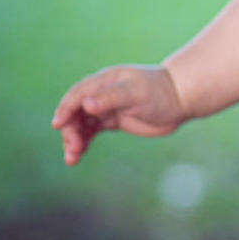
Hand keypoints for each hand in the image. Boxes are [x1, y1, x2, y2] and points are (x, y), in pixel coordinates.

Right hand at [52, 64, 186, 164]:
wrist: (180, 99)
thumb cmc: (159, 91)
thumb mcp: (136, 93)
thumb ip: (111, 97)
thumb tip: (86, 104)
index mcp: (105, 81)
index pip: (78, 95)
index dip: (66, 109)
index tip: (58, 125)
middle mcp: (102, 93)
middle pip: (76, 112)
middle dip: (70, 130)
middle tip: (73, 148)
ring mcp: (106, 108)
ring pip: (82, 124)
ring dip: (74, 139)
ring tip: (72, 158)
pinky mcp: (113, 121)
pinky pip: (91, 132)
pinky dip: (83, 143)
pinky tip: (77, 156)